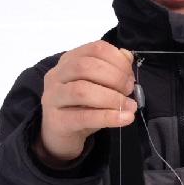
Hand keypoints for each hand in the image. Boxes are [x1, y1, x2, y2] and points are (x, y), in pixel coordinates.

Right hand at [34, 41, 136, 166]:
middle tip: (130, 90)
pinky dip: (108, 117)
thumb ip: (112, 69)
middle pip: (86, 67)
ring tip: (129, 106)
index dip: (118, 60)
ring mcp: (53, 97)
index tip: (130, 76)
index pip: (95, 49)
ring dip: (112, 98)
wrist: (60, 135)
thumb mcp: (98, 86)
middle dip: (115, 77)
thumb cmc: (81, 106)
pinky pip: (84, 117)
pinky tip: (124, 118)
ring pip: (82, 91)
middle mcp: (57, 75)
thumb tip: (127, 56)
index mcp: (69, 60)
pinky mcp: (57, 121)